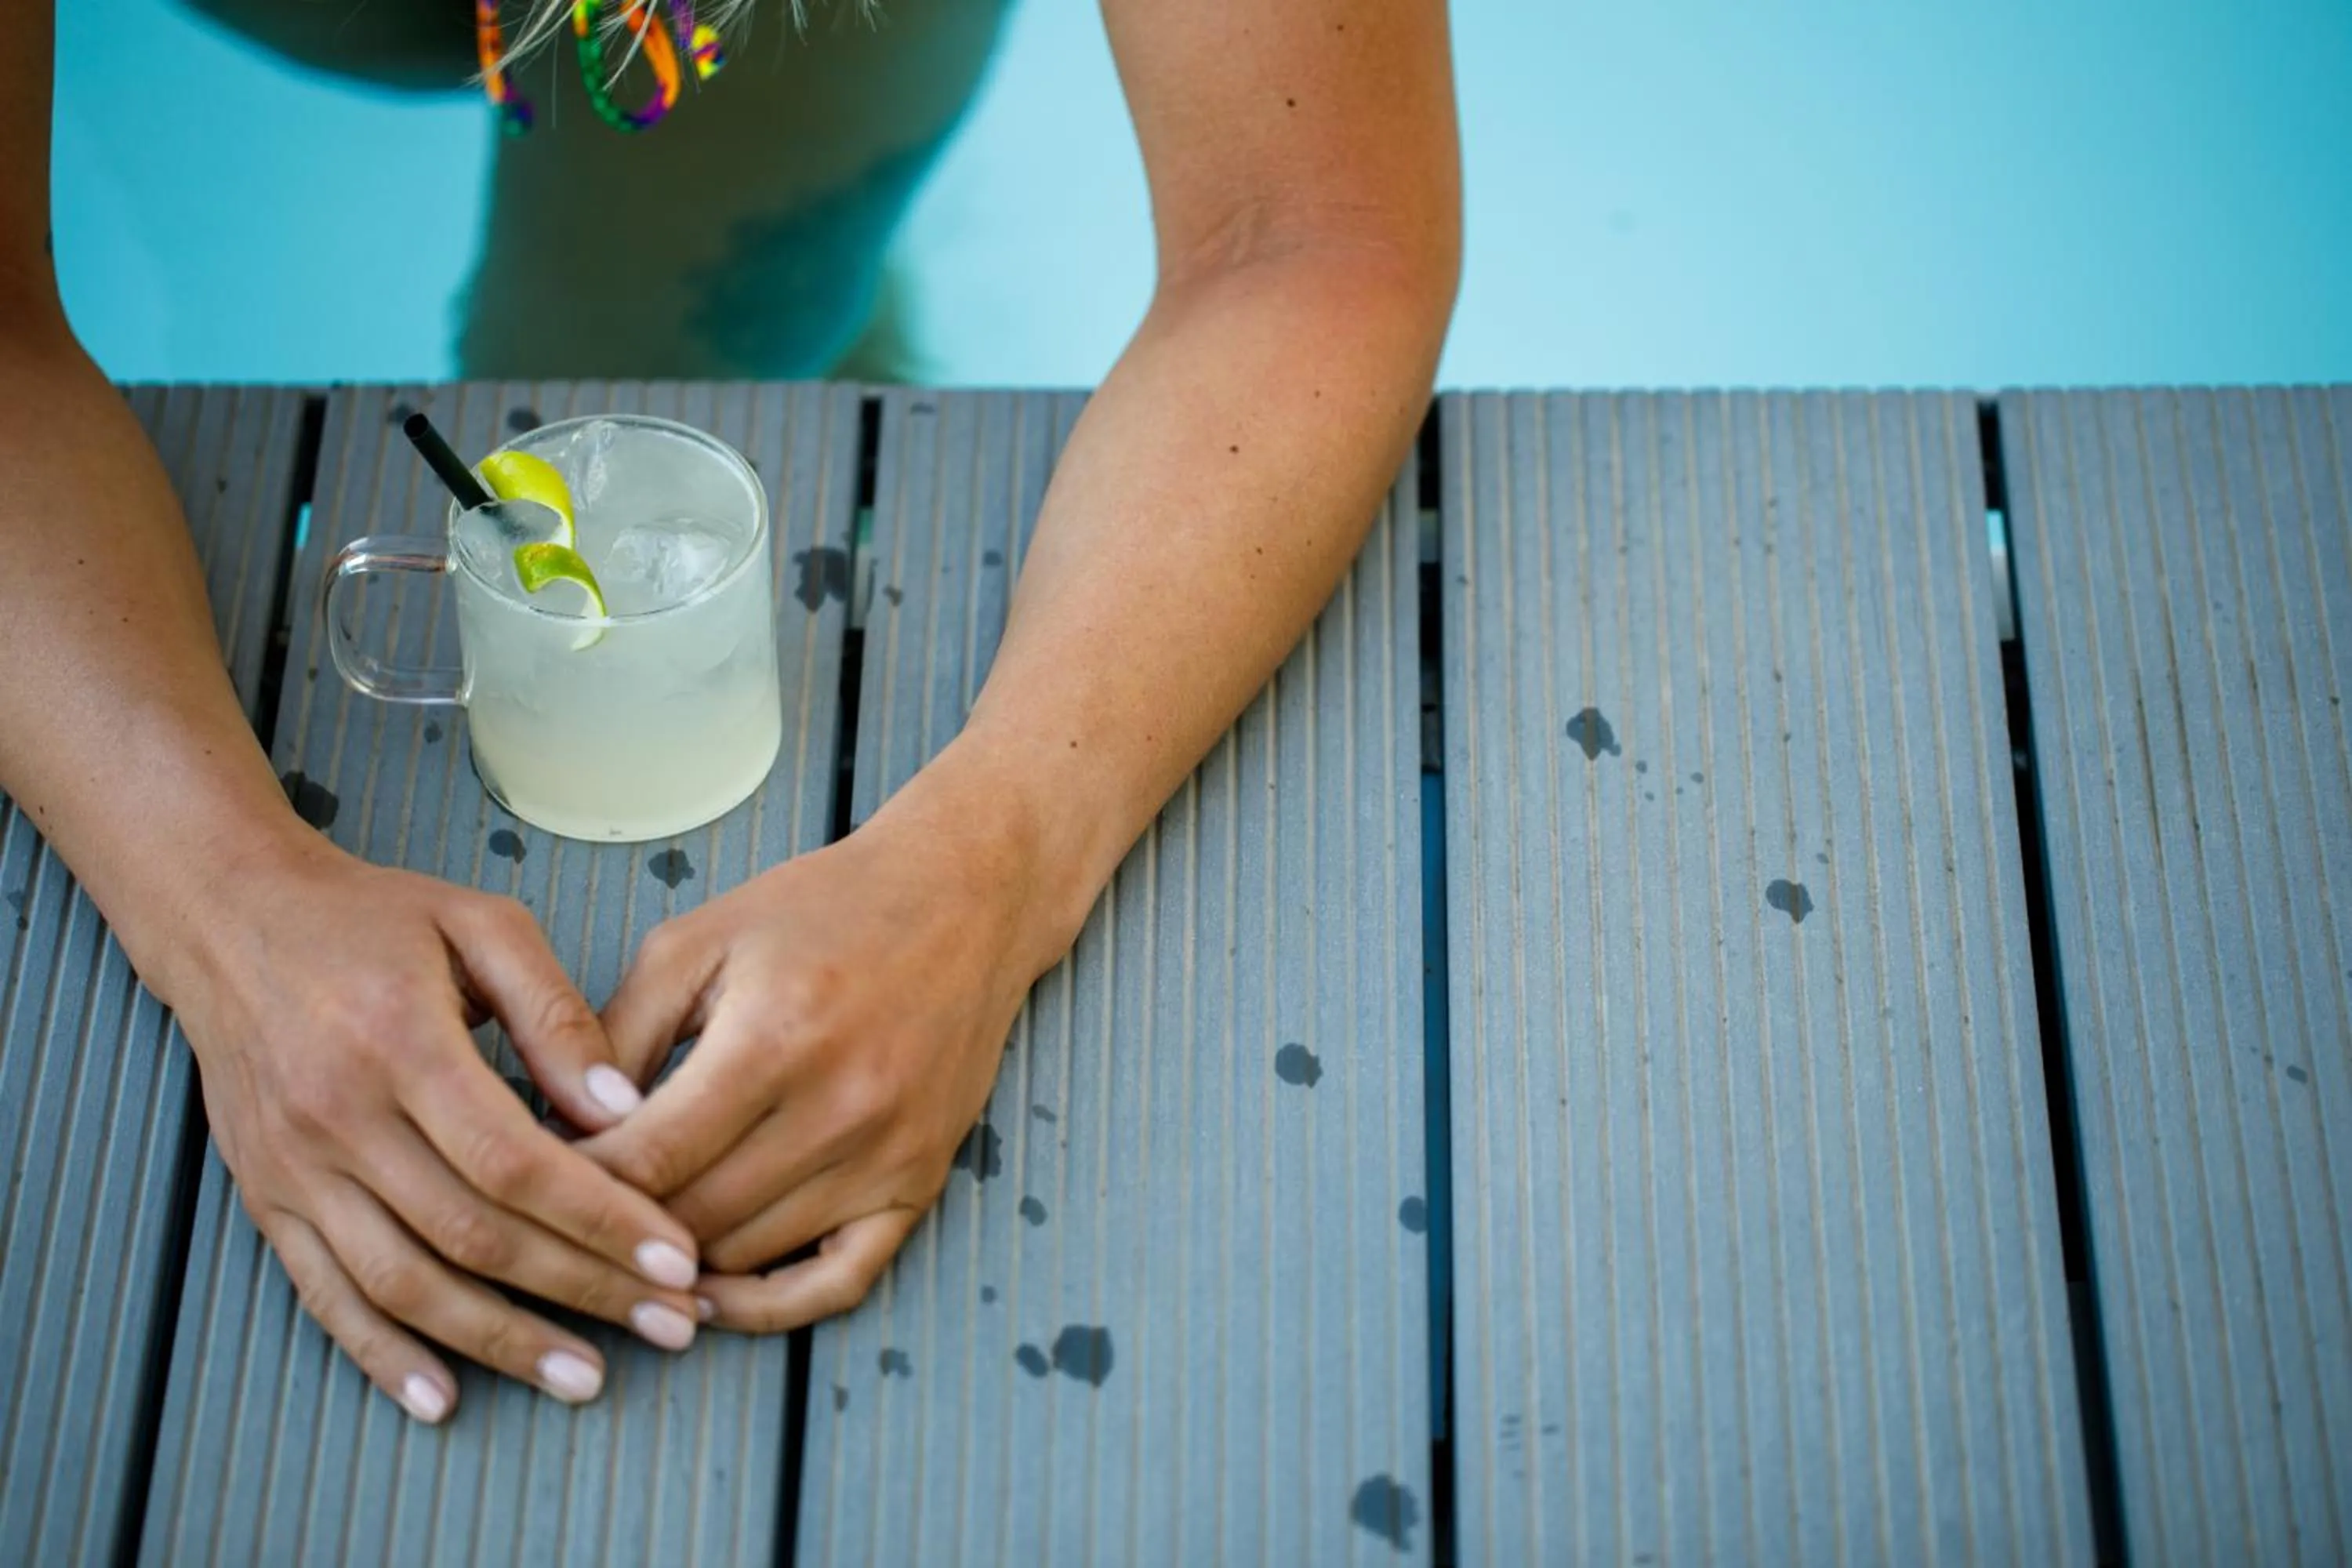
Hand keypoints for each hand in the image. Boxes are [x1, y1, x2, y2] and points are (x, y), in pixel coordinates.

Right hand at [176, 835, 705, 1423]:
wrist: (232, 920)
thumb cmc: (375, 919)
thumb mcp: (481, 926)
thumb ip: (557, 1015)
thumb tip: (624, 1108)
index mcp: (400, 1043)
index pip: (517, 1161)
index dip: (602, 1220)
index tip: (678, 1258)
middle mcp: (339, 1117)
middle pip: (473, 1234)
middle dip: (582, 1290)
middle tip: (669, 1326)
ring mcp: (296, 1169)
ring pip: (405, 1283)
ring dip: (500, 1342)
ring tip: (584, 1377)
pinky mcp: (268, 1199)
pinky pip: (326, 1296)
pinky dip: (384, 1356)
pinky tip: (444, 1398)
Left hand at [581, 772, 1057, 1331]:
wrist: (963, 899)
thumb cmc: (820, 910)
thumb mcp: (696, 942)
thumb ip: (615, 1036)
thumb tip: (550, 1132)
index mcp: (773, 1039)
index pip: (645, 1161)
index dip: (570, 1186)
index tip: (524, 1186)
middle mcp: (838, 1109)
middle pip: (689, 1223)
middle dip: (609, 1231)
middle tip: (556, 1227)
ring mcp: (887, 1155)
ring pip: (747, 1259)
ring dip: (674, 1266)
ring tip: (617, 1250)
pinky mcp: (920, 1181)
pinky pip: (838, 1284)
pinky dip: (768, 1308)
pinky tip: (711, 1296)